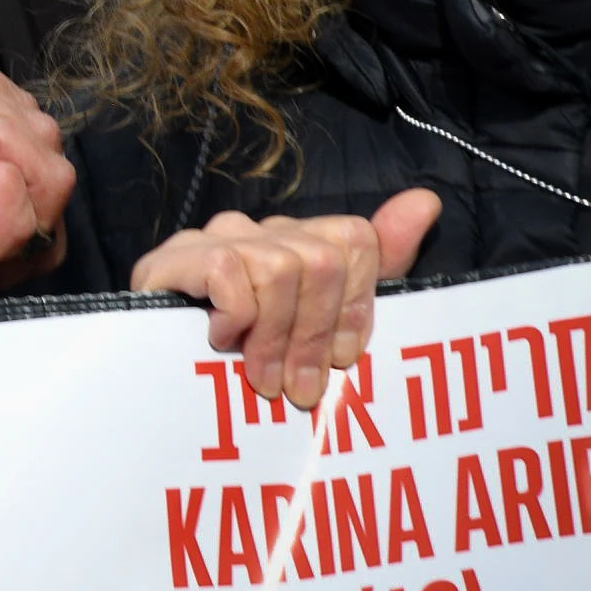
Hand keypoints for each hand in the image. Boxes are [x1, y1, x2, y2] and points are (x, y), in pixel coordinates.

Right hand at [131, 191, 441, 413]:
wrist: (164, 387)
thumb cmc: (251, 362)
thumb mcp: (323, 327)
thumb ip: (378, 267)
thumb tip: (426, 201)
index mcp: (299, 243)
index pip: (354, 238)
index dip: (356, 303)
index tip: (343, 358)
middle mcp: (260, 230)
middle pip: (322, 259)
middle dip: (315, 333)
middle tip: (300, 389)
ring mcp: (216, 238)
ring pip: (281, 268)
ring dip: (275, 337)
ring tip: (262, 379)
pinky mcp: (177, 256)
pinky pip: (229, 273)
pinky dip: (234, 317)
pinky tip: (220, 341)